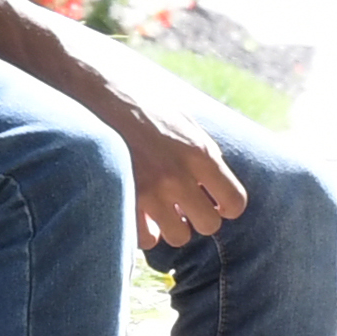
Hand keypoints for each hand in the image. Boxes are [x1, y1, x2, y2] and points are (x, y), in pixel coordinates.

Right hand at [76, 40, 250, 251]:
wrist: (102, 97)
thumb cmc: (146, 107)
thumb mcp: (186, 121)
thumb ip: (205, 151)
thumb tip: (218, 180)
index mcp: (200, 153)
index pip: (234, 201)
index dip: (228, 206)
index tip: (217, 202)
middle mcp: (178, 176)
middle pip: (209, 225)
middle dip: (201, 217)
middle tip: (188, 206)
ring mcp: (150, 191)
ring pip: (179, 236)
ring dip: (174, 227)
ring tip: (165, 211)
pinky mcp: (125, 198)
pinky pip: (146, 239)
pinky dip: (147, 233)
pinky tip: (144, 217)